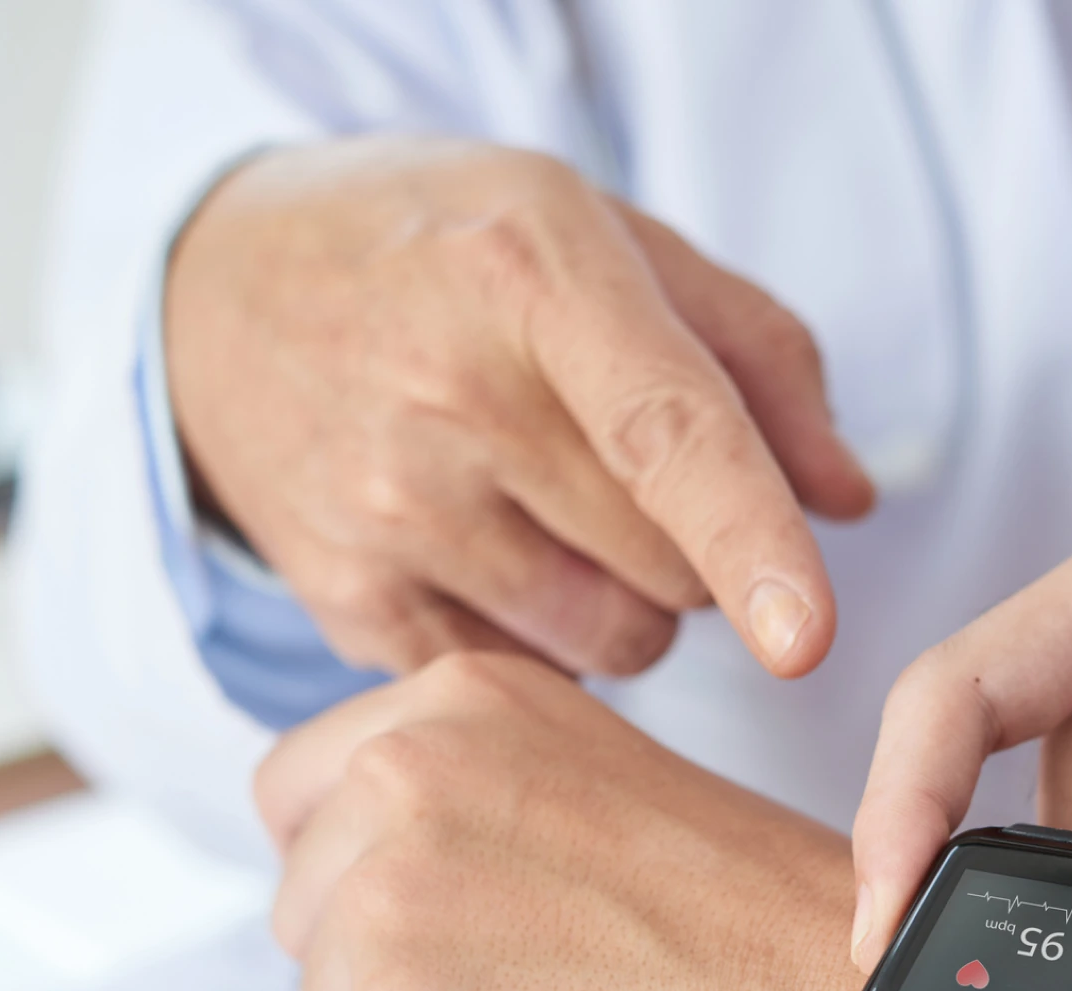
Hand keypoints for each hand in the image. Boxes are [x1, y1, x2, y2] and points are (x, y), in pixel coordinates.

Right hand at [167, 136, 872, 680]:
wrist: (223, 293)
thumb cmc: (440, 252)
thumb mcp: (601, 234)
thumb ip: (752, 352)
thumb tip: (849, 500)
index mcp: (529, 274)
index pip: (666, 431)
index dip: (751, 539)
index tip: (808, 641)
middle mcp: (445, 399)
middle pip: (668, 566)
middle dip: (695, 547)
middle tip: (628, 476)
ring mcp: (384, 512)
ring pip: (613, 640)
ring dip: (629, 601)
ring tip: (557, 514)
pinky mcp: (348, 601)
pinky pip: (524, 676)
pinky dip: (547, 638)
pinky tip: (491, 554)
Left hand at [254, 652, 883, 990]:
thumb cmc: (752, 924)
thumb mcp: (585, 783)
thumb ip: (463, 796)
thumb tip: (357, 860)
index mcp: (459, 702)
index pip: (296, 793)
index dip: (349, 875)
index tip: (420, 917)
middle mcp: (407, 773)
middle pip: (304, 914)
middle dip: (389, 972)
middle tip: (526, 987)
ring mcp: (394, 894)